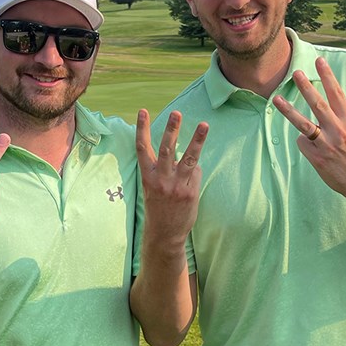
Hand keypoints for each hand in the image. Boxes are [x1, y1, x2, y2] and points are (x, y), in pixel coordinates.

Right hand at [136, 109, 207, 244]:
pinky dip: (196, 171)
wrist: (164, 234)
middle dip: (171, 129)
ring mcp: (176, 185)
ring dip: (196, 140)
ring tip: (204, 124)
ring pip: (188, 158)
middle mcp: (160, 179)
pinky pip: (196, 173)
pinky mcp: (189, 193)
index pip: (142, 148)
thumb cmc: (158, 208)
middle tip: (176, 113)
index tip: (142, 111)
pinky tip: (191, 180)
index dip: (141, 129)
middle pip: (167, 149)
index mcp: (147, 176)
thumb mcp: (152, 187)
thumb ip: (164, 170)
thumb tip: (184, 158)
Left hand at [272, 57, 345, 201]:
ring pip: (303, 124)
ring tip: (277, 99)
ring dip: (289, 110)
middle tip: (296, 73)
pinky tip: (313, 149)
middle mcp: (339, 131)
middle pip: (318, 105)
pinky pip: (303, 143)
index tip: (320, 61)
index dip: (328, 77)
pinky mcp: (318, 158)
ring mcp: (327, 145)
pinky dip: (304, 143)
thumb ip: (340, 118)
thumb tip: (321, 104)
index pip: (337, 94)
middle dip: (306, 87)